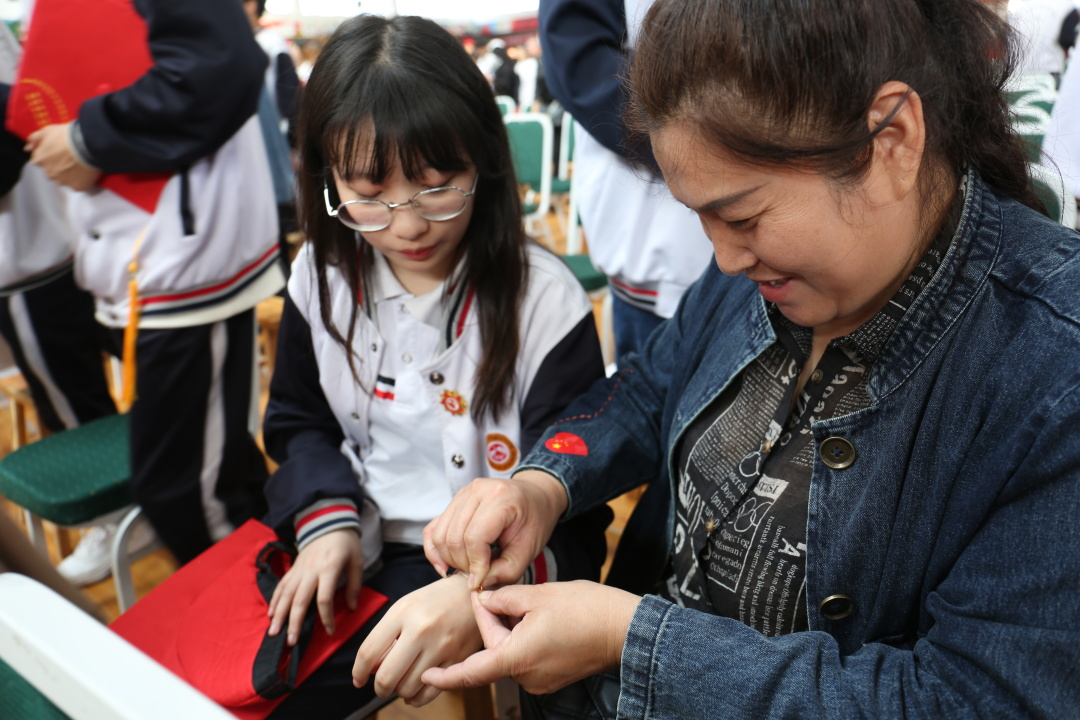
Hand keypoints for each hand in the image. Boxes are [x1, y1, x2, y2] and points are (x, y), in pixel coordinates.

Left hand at [26, 123, 101, 190]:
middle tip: (70, 158)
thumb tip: (27, 147)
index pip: (39, 161)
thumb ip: (35, 139)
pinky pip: (79, 185)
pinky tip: (87, 172)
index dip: (49, 156)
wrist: (87, 144)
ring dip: (71, 175)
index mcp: (39, 160)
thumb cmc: (67, 136)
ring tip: (80, 165)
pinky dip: (82, 180)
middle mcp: (49, 173)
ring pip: (65, 180)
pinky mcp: (77, 187)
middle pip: (52, 172)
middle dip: (59, 167)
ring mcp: (63, 181)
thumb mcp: (48, 130)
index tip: (58, 153)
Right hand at [267, 529, 362, 644]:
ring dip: (279, 614)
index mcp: (329, 569)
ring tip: (273, 632)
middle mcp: (310, 571)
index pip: (323, 598)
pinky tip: (271, 614)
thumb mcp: (356, 562)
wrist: (328, 522)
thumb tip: (351, 608)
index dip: (326, 617)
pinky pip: (281, 586)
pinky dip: (274, 600)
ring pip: (286, 594)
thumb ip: (354, 586)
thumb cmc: (346, 544)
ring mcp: (299, 570)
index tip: (330, 631)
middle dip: (293, 622)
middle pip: (299, 600)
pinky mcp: (293, 569)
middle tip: (290, 642)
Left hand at [352, 572, 480, 706]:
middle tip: (381, 686)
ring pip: (407, 688)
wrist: (472, 593)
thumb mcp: (405, 607)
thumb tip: (370, 670)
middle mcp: (421, 630)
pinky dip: (417, 697)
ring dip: (400, 690)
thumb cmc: (434, 600)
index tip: (358, 679)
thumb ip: (385, 636)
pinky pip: (429, 693)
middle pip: (387, 676)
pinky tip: (415, 689)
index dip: (358, 672)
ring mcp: (441, 647)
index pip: (369, 652)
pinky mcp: (457, 660)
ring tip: (403, 679)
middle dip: (379, 688)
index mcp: (403, 613)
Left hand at [421, 581, 640, 694]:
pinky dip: (527, 639)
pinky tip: (545, 620)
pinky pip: (528, 657)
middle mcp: (525, 675)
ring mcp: (541, 679)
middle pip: (494, 649)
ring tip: (536, 607)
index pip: (470, 673)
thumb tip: (485, 600)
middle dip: (496, 622)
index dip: (446, 676)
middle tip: (506, 594)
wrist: (623, 627)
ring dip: (513, 630)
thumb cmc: (584, 610)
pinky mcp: (553, 677)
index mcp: (516, 657)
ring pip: (511, 652)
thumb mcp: (537, 594)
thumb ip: (503, 598)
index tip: (428, 676)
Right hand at [423, 470, 568, 588]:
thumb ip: (505, 571)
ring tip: (470, 567)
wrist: (535, 497)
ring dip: (450, 559)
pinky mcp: (454, 502)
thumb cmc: (535, 522)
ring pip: (440, 535)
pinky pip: (433, 529)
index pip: (474, 537)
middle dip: (463, 564)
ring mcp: (462, 494)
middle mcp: (477, 490)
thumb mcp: (529, 550)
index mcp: (500, 497)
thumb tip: (475, 584)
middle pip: (453, 537)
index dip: (476, 565)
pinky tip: (445, 565)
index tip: (482, 581)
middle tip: (479, 575)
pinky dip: (435, 550)